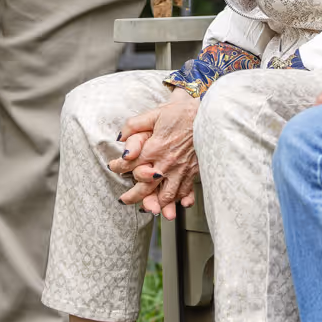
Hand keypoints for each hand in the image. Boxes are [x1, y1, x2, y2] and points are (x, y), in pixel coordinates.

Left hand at [116, 95, 199, 218]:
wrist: (208, 115)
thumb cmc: (181, 113)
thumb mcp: (154, 114)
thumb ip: (134, 125)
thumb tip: (120, 137)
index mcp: (155, 148)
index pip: (130, 164)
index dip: (118, 166)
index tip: (113, 167)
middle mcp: (167, 163)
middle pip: (146, 186)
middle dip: (132, 195)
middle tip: (124, 199)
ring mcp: (181, 170)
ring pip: (166, 195)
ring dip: (156, 204)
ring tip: (148, 208)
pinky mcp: (193, 172)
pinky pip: (185, 191)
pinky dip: (180, 201)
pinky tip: (176, 205)